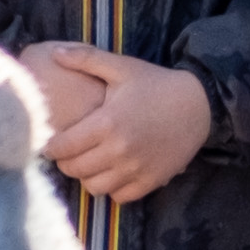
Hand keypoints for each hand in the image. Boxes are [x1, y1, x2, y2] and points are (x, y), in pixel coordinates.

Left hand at [22, 42, 217, 203]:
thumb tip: (55, 52)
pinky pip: (119, 197)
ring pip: (94, 187)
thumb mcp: (122, 67)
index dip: (50, 146)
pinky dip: (111, 188)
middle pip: (74, 169)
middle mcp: (119, 151)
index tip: (50, 142)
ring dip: (86, 176)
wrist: (199, 105)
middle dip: (65, 161)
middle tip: (68, 152)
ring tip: (89, 163)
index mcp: (107, 123)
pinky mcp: (150, 181)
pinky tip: (112, 172)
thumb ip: (86, 59)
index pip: (63, 147)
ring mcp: (135, 169)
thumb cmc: (157, 84)